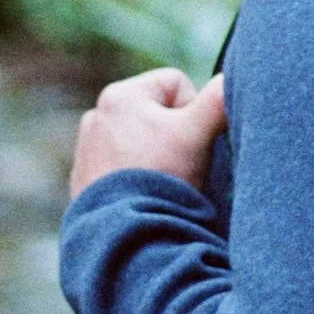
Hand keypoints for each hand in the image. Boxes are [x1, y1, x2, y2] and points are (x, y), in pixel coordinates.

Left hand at [69, 69, 226, 198]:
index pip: (177, 84)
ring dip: (155, 156)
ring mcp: (87, 148)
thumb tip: (229, 80)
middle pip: (157, 112)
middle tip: (179, 165)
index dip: (193, 113)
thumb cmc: (161, 176)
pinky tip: (141, 195)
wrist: (124, 233)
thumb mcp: (196, 134)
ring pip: (141, 139)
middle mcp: (96, 115)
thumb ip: (218, 99)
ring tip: (160, 181)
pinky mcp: (84, 178)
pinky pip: (122, 165)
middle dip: (174, 136)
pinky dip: (135, 176)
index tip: (189, 143)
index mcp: (119, 95)